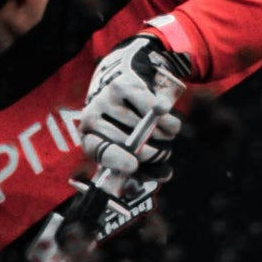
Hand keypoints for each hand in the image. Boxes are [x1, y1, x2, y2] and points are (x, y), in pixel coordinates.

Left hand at [78, 33, 193, 191]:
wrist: (121, 90)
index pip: (99, 151)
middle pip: (125, 139)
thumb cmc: (125, 127)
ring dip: (161, 135)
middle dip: (150, 152)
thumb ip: (145, 166)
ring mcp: (104, 100)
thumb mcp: (127, 149)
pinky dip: (164, 118)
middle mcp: (91, 117)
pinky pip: (148, 105)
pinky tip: (172, 126)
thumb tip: (165, 175)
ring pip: (140, 123)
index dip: (116, 160)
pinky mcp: (122, 85)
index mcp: (89, 139)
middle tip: (163, 154)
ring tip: (167, 137)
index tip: (133, 166)